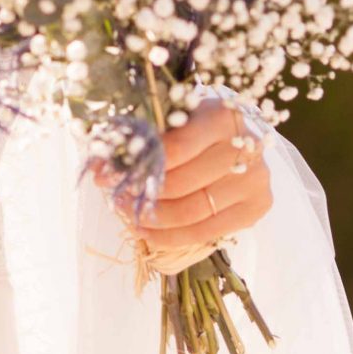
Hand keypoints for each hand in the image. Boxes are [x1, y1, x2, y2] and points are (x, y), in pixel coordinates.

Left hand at [91, 97, 272, 263]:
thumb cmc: (198, 126)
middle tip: (118, 199)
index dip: (137, 165)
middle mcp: (245, 147)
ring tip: (132, 217)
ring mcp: (255, 180)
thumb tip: (95, 169)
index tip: (105, 176)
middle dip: (143, 195)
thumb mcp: (173, 120)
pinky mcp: (258, 207)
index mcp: (222, 116)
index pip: (175, 148)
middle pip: (182, 184)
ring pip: (193, 211)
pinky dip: (173, 237)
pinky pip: (207, 232)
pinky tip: (151, 233)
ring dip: (155, 219)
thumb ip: (139, 139)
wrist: (240, 137)